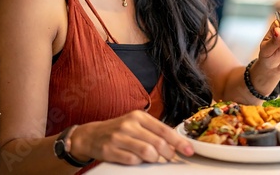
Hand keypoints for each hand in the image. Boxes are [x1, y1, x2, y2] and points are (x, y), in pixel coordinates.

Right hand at [70, 110, 193, 164]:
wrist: (91, 135)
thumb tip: (175, 144)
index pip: (165, 130)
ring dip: (154, 159)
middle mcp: (130, 124)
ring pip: (147, 152)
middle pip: (158, 143)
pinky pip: (132, 161)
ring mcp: (119, 137)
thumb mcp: (136, 124)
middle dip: (168, 154)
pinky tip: (137, 160)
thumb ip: (154, 132)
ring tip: (153, 159)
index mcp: (140, 116)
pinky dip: (138, 163)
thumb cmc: (119, 130)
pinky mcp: (111, 150)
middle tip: (170, 158)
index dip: (179, 142)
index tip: (189, 150)